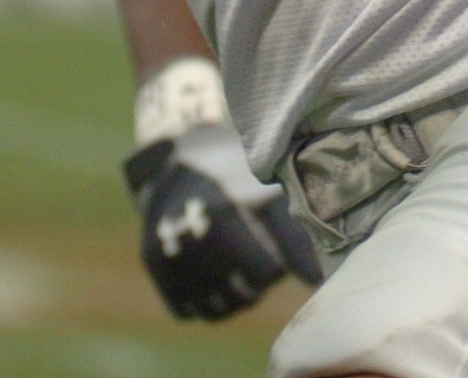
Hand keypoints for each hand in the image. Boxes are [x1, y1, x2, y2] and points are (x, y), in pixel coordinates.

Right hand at [125, 122, 321, 319]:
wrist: (186, 157)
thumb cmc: (241, 179)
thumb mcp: (270, 197)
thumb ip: (296, 239)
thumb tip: (316, 282)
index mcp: (226, 213)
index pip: (265, 272)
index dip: (273, 262)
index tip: (269, 244)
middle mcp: (192, 232)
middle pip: (243, 296)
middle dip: (253, 283)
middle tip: (249, 253)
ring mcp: (168, 248)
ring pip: (215, 310)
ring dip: (229, 296)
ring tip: (229, 262)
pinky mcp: (151, 260)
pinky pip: (186, 311)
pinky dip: (198, 300)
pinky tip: (204, 270)